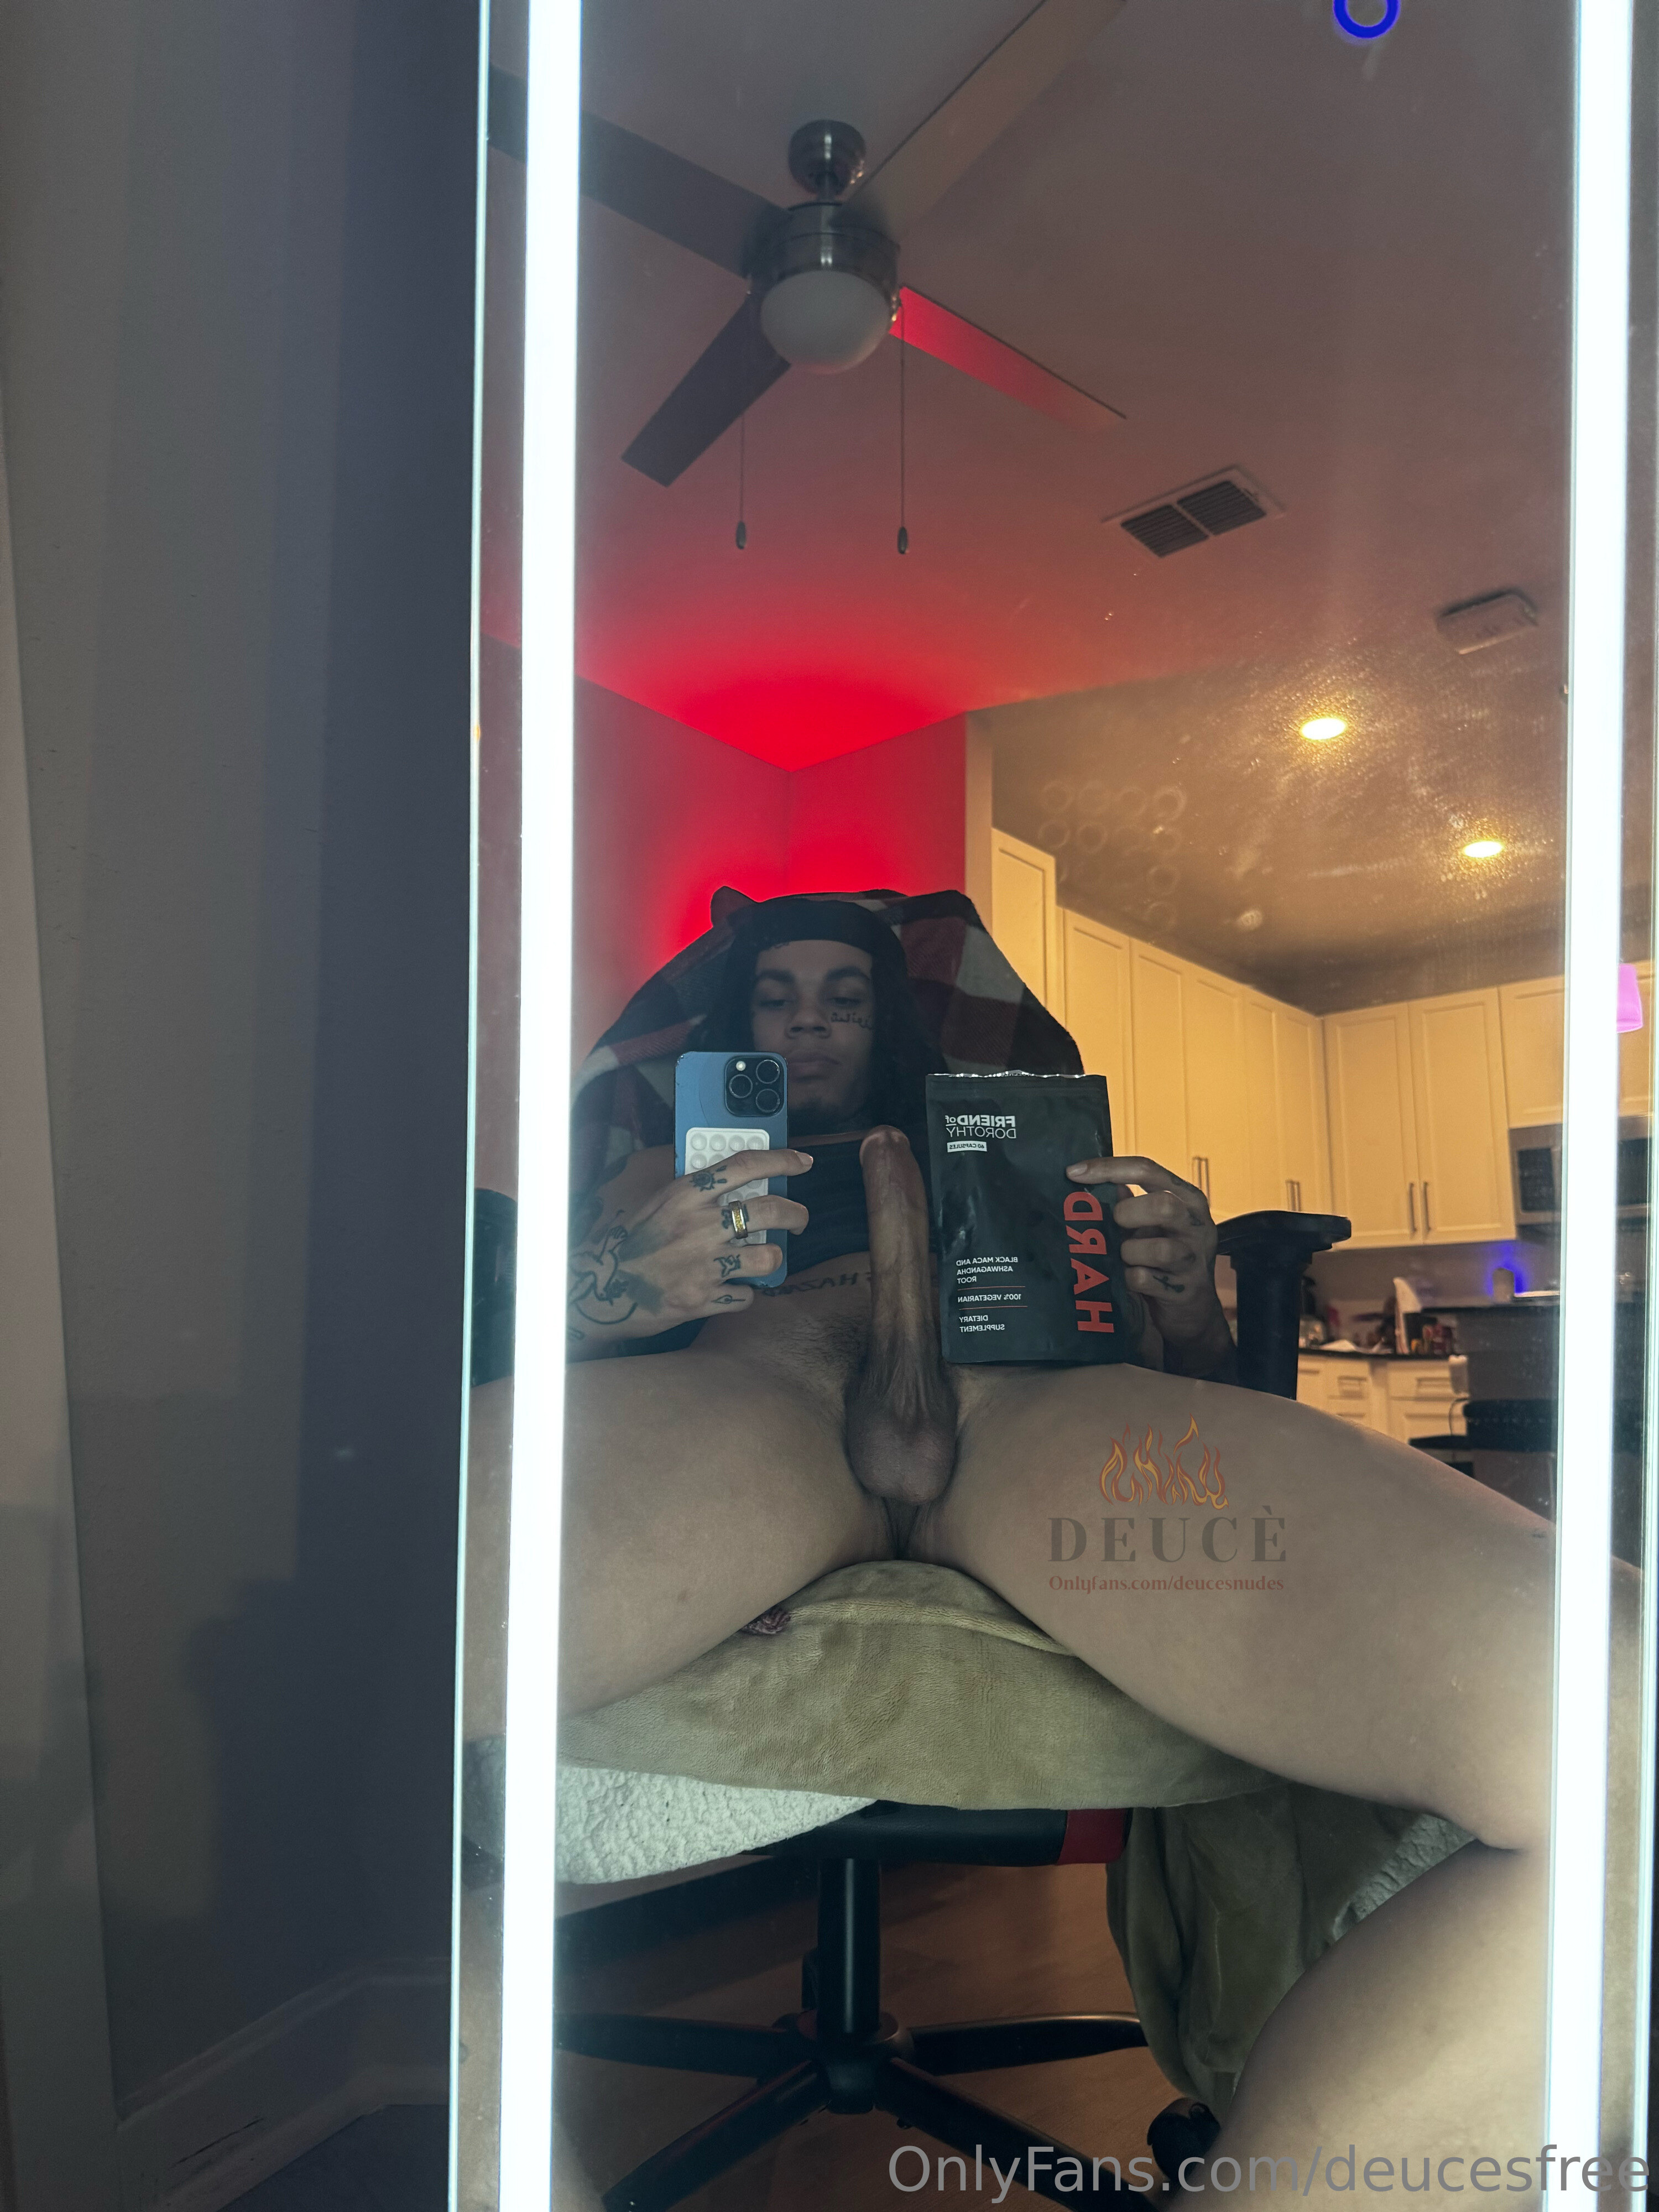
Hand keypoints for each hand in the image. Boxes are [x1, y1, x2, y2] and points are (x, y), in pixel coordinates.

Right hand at [567, 1149, 811, 1351]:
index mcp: (685, 1195)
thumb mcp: (657, 1205)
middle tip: (799, 1219)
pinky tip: (734, 1289)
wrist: (599, 1290)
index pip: (744, 1165)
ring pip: (768, 1256)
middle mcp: (698, 1226)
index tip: (803, 1163)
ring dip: (773, 1258)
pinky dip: (745, 1294)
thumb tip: (735, 1182)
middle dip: (796, 1214)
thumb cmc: (629, 1244)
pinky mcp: (702, 1300)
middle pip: (770, 1210)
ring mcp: (702, 1264)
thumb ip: (695, 1194)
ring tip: (764, 1258)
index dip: (782, 1160)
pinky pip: (747, 1296)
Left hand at [1064, 1155, 1236, 1380]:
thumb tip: (1090, 1180)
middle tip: (1115, 1225)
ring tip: (1125, 1257)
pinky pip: (1144, 1279)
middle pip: (1162, 1205)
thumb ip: (1128, 1201)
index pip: (1147, 1169)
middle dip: (1127, 1214)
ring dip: (1129, 1253)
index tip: (1073, 1172)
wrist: (1193, 1310)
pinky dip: (1128, 1278)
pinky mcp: (1184, 1289)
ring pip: (1158, 1249)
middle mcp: (1197, 1223)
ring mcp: (1194, 1258)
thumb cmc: (1166, 1258)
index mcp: (1187, 1198)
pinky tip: (1128, 1278)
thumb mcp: (1152, 1224)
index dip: (1108, 1168)